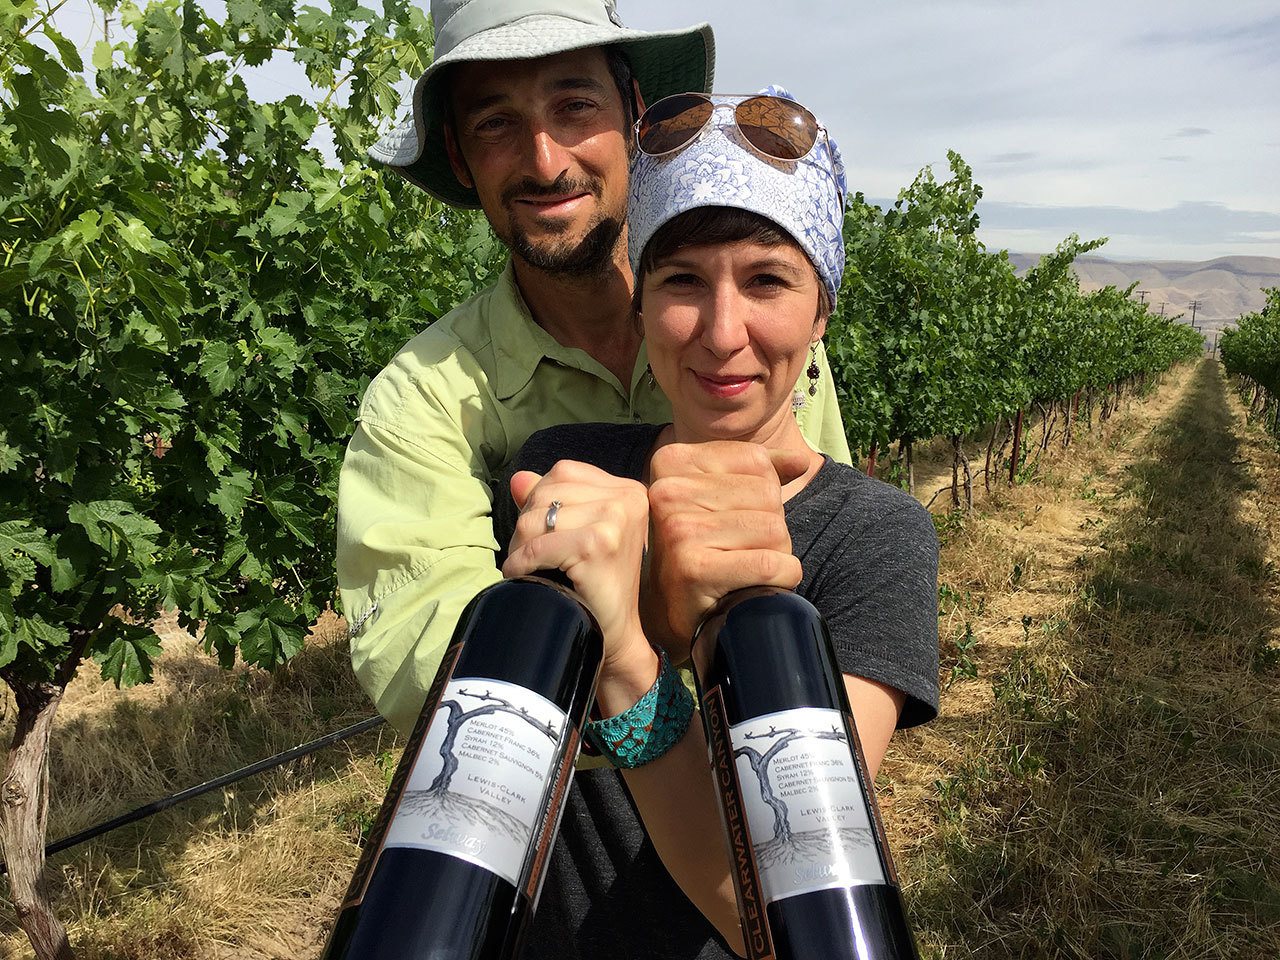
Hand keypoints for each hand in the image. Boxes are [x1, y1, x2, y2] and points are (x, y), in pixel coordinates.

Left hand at [503, 461, 650, 671]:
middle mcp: (628, 498)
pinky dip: (522, 562)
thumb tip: (518, 478)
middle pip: (548, 493)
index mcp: (628, 490)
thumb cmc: (596, 584)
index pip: (564, 473)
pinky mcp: (599, 544)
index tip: (541, 534)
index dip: (539, 501)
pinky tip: (523, 575)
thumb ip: (551, 501)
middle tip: (529, 556)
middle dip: (527, 525)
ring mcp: (616, 519)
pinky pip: (540, 545)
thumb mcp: (578, 533)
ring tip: (529, 567)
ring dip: (522, 546)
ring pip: (538, 518)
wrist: (616, 633)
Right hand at [645, 441, 807, 655]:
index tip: (734, 517)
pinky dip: (779, 578)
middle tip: (739, 549)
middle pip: (767, 494)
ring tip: (743, 567)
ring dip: (775, 555)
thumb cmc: (703, 547)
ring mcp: (677, 530)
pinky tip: (755, 585)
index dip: (764, 493)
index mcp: (672, 462)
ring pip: (773, 529)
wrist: (670, 610)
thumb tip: (801, 461)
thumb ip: (761, 471)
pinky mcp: (693, 569)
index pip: (757, 460)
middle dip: (770, 526)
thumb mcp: (723, 497)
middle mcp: (668, 492)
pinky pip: (768, 564)